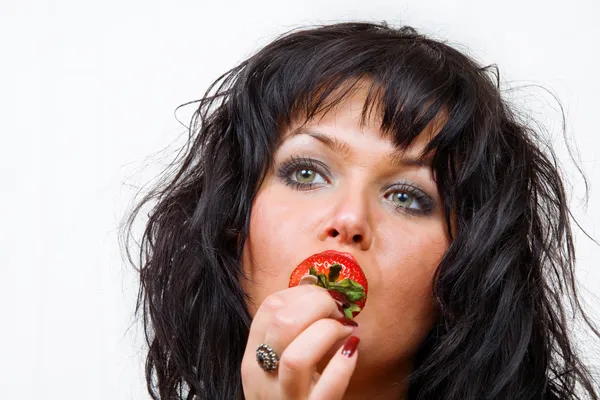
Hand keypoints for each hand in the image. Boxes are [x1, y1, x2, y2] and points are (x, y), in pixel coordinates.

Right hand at [241, 284, 359, 399]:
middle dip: (317, 305)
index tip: (323, 297)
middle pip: (282, 323)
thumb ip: (290, 333)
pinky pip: (328, 388)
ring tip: (344, 331)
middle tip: (337, 311)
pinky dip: (344, 365)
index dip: (302, 292)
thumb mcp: (276, 366)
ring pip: (297, 356)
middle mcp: (261, 377)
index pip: (269, 307)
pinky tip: (352, 352)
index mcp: (252, 357)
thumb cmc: (288, 397)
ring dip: (328, 333)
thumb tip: (320, 292)